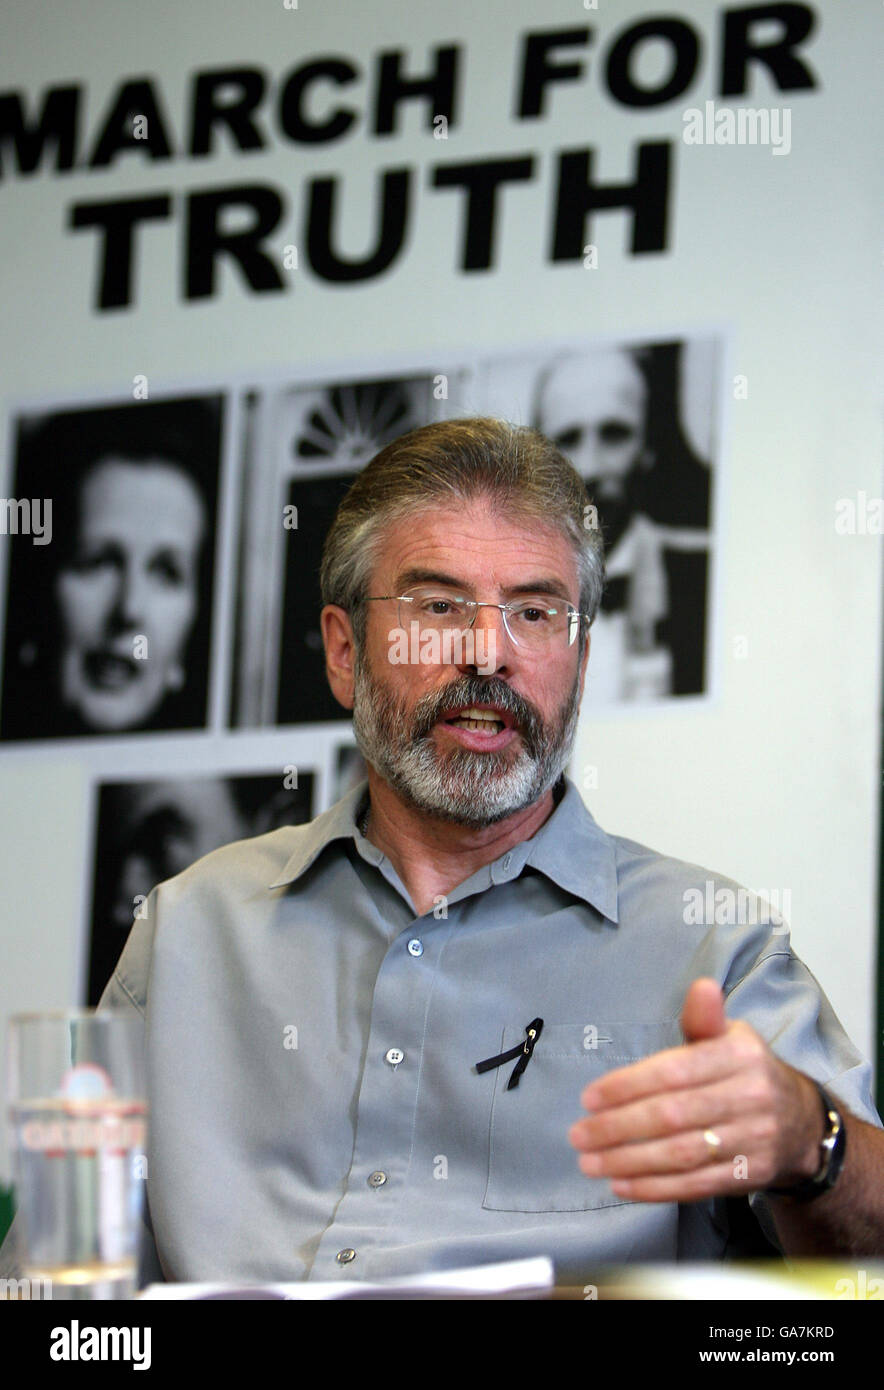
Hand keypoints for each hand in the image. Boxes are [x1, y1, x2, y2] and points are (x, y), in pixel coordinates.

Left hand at [568, 978, 821, 1201]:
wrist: (802, 1122)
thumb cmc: (745, 1072)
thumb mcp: (730, 1038)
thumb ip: (704, 1019)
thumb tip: (702, 987)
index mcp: (739, 1056)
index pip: (673, 1072)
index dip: (627, 1086)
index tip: (588, 1098)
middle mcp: (750, 1097)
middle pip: (672, 1116)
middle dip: (618, 1127)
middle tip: (578, 1134)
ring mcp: (752, 1140)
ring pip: (681, 1154)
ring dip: (628, 1161)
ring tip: (590, 1162)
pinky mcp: (750, 1174)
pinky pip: (696, 1185)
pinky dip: (654, 1187)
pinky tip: (621, 1184)